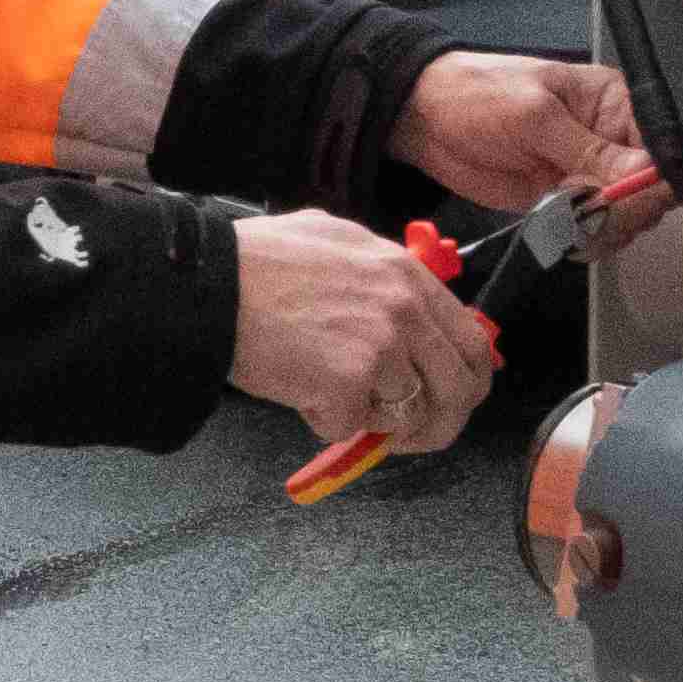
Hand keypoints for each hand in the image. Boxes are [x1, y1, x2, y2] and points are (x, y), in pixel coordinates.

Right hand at [230, 210, 501, 454]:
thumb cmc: (259, 263)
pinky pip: (351, 428)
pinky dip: (323, 422)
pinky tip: (297, 391)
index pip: (472, 340)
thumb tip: (408, 317)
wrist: (210, 283)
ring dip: (372, 421)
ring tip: (332, 398)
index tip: (452, 401)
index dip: (468, 381)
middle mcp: (404, 308)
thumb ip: (381, 278)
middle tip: (409, 437)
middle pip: (456, 388)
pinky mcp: (347, 384)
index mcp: (406, 274)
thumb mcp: (337, 243)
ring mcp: (380, 347)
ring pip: (405, 416)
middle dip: (438, 424)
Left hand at [392, 52, 643, 215]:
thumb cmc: (479, 95)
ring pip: (624, 217)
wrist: (426, 118)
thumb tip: (646, 175)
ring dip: (600, 228)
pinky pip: (592, 231)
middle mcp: (610, 141)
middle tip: (585, 209)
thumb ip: (590, 150)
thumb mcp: (536, 116)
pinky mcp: (564, 203)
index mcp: (614, 104)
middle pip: (649, 191)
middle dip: (623, 209)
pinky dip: (580, 239)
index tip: (634, 201)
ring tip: (563, 216)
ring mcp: (588, 175)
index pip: (659, 148)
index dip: (655, 180)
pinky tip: (557, 231)